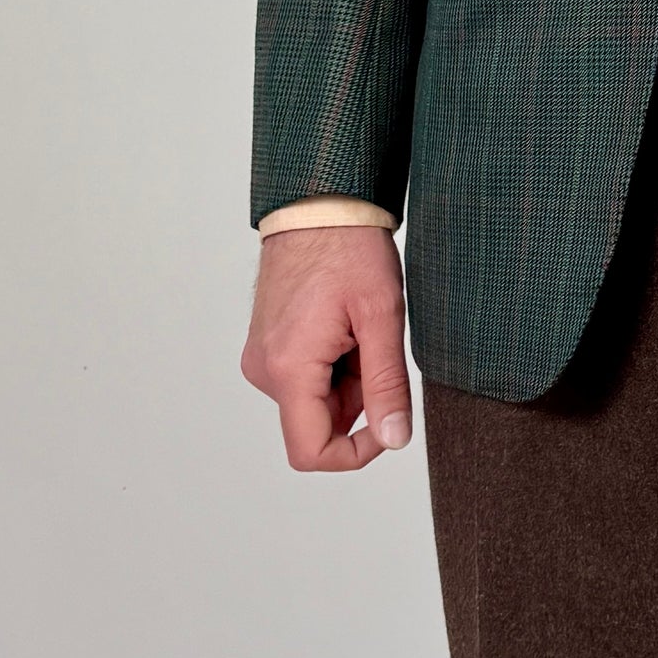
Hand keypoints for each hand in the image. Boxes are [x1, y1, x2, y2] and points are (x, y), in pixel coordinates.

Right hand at [241, 227, 412, 471]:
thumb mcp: (382, 318)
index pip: (312, 451)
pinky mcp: (268, 347)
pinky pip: (305, 379)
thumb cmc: (349, 250)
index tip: (388, 422)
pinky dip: (334, 365)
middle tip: (376, 346)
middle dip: (359, 399)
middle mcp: (265, 371)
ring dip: (349, 379)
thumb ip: (387, 385)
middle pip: (319, 423)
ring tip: (361, 329)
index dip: (356, 453)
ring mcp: (262, 358)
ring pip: (315, 401)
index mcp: (289, 368)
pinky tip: (346, 325)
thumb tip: (394, 440)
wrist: (318, 205)